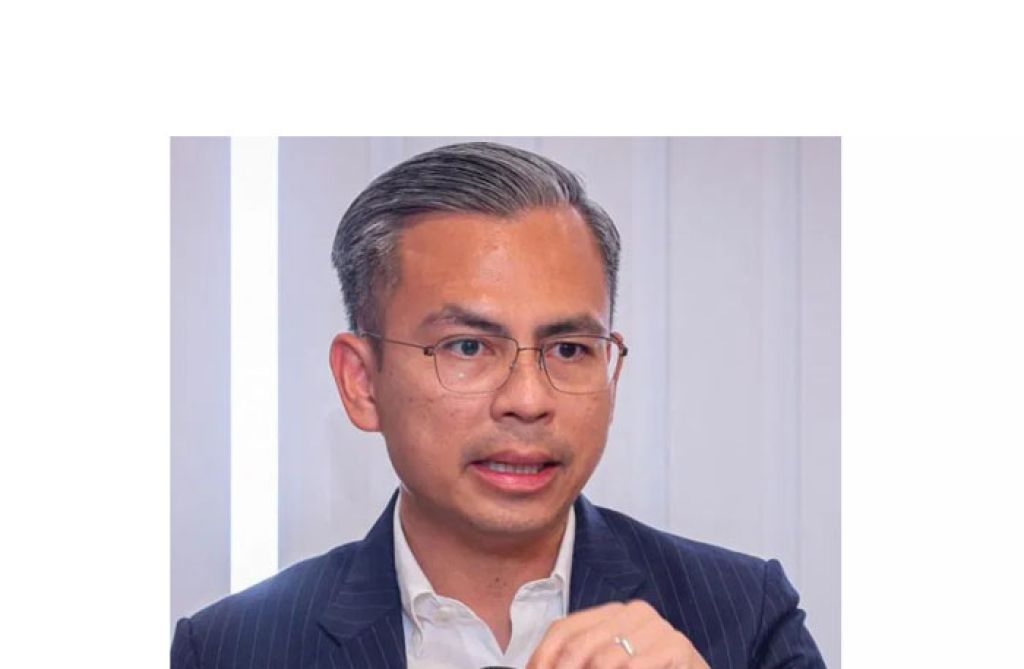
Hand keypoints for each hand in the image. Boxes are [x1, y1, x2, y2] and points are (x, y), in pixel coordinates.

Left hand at [526, 600, 709, 668]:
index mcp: (611, 613)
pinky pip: (635, 667)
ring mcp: (656, 627)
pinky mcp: (676, 646)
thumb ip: (582, 660)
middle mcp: (632, 612)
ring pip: (604, 660)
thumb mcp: (610, 663)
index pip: (563, 628)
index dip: (542, 656)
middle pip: (578, 644)